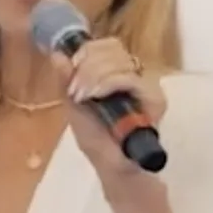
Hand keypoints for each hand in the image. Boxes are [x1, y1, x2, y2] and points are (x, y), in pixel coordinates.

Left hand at [51, 38, 167, 183]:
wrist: (115, 167)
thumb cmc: (98, 142)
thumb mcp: (74, 108)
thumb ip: (66, 81)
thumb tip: (56, 54)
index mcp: (117, 73)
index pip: (108, 45)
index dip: (88, 50)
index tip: (72, 67)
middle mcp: (135, 75)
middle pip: (114, 48)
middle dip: (87, 65)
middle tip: (76, 89)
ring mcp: (147, 85)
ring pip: (120, 60)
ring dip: (94, 75)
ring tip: (83, 96)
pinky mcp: (156, 99)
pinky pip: (130, 79)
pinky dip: (109, 83)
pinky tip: (96, 96)